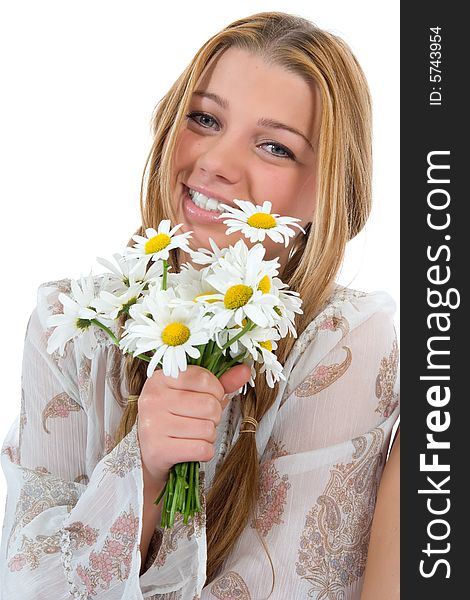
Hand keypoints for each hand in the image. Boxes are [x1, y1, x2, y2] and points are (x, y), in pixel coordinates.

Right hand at [137, 363, 250, 487]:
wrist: (149, 453)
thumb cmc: (175, 418)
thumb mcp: (193, 393)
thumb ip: (220, 382)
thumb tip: (245, 370)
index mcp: (160, 377)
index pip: (204, 378)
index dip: (216, 391)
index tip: (208, 398)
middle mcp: (153, 398)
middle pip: (209, 405)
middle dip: (214, 416)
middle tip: (200, 420)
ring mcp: (153, 424)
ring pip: (207, 429)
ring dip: (208, 435)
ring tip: (193, 434)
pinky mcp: (157, 450)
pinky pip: (202, 449)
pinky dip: (204, 451)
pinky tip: (191, 447)